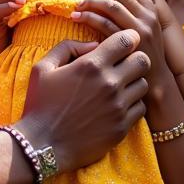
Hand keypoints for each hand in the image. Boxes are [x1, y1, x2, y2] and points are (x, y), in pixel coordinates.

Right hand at [18, 30, 149, 171]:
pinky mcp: (122, 127)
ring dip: (133, 83)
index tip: (122, 44)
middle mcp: (109, 84)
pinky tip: (117, 106)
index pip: (127, 40)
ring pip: (144, 84)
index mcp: (91, 65)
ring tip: (119, 87)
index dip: (128, 38)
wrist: (41, 145)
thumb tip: (94, 45)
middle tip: (123, 65)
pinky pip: (141, 107)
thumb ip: (68, 48)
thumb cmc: (40, 105)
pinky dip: (132, 104)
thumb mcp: (43, 68)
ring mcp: (118, 107)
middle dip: (134, 59)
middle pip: (143, 60)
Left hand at [71, 0, 168, 72]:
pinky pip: (105, 24)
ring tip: (78, 4)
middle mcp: (147, 16)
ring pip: (112, 6)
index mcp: (151, 9)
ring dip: (91, 1)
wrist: (155, 79)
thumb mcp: (146, 27)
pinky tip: (77, 17)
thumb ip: (135, 10)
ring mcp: (139, 29)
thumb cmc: (145, 52)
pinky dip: (89, 17)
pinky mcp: (128, 43)